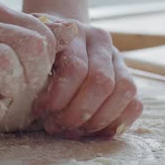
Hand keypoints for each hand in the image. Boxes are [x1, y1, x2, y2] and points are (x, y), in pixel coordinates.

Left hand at [33, 15, 142, 138]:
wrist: (59, 36)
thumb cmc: (38, 51)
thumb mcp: (29, 50)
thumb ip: (30, 64)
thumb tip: (28, 94)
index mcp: (74, 32)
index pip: (75, 68)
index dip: (58, 98)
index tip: (40, 112)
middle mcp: (101, 41)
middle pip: (102, 82)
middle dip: (78, 113)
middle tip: (58, 127)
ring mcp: (118, 58)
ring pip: (124, 91)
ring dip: (98, 120)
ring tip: (74, 131)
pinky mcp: (128, 78)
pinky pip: (135, 104)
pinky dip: (117, 123)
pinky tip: (93, 132)